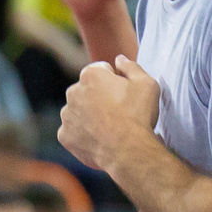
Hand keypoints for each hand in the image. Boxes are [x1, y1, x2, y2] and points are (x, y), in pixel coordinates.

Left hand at [60, 56, 163, 174]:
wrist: (128, 151)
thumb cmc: (138, 116)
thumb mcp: (147, 84)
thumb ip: (131, 67)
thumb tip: (119, 59)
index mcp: (91, 74)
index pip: (101, 70)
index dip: (115, 80)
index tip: (125, 94)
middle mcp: (73, 91)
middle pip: (86, 89)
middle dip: (98, 97)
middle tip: (118, 113)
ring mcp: (67, 114)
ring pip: (78, 110)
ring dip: (89, 115)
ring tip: (109, 128)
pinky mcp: (64, 135)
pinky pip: (73, 131)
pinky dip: (83, 135)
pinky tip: (99, 140)